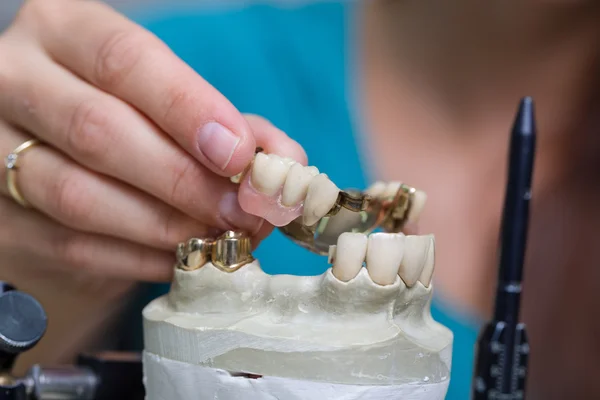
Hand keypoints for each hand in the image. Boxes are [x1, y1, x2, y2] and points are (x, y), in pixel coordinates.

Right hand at [0, 0, 305, 281]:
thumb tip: (285, 163)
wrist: (57, 159)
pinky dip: (138, 259)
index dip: (188, 110)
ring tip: (218, 237)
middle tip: (241, 211)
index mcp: (65, 31)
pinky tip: (181, 257)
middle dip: (183, 180)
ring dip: (163, 225)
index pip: (125, 61)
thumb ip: (233, 125)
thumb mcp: (174, 103)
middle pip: (97, 131)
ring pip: (78, 196)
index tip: (240, 156)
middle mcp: (14, 79)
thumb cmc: (129, 120)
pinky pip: (72, 246)